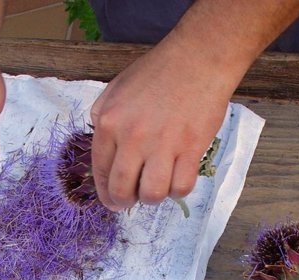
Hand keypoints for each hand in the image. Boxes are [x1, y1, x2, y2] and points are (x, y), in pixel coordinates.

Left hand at [90, 35, 234, 210]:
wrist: (198, 58)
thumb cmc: (157, 71)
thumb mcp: (116, 89)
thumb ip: (103, 118)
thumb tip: (103, 152)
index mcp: (109, 122)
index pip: (100, 171)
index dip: (105, 193)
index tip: (112, 201)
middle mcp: (132, 136)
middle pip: (122, 190)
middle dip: (125, 202)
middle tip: (133, 200)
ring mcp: (163, 144)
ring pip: (152, 194)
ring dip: (153, 198)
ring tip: (157, 186)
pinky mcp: (191, 148)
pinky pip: (181, 187)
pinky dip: (178, 189)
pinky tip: (177, 177)